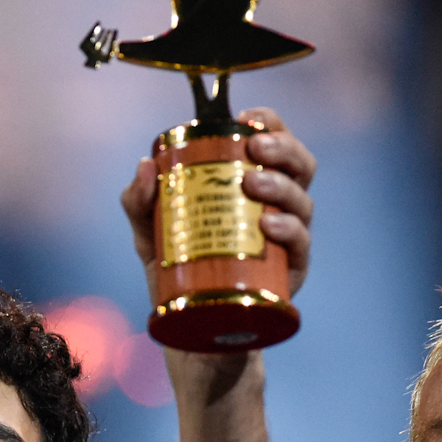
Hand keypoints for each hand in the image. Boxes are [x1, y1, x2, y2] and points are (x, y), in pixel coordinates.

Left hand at [119, 106, 316, 305]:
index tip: (247, 118)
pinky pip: (300, 245)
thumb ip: (139, 200)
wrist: (187, 323)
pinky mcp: (290, 271)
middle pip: (299, 166)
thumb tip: (145, 165)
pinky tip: (268, 223)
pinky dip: (288, 230)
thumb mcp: (149, 230)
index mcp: (253, 183)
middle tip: (256, 149)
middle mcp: (278, 205)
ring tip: (253, 184)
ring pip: (302, 202)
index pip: (274, 143)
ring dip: (281, 186)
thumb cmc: (175, 265)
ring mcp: (287, 238)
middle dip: (283, 149)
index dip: (271, 123)